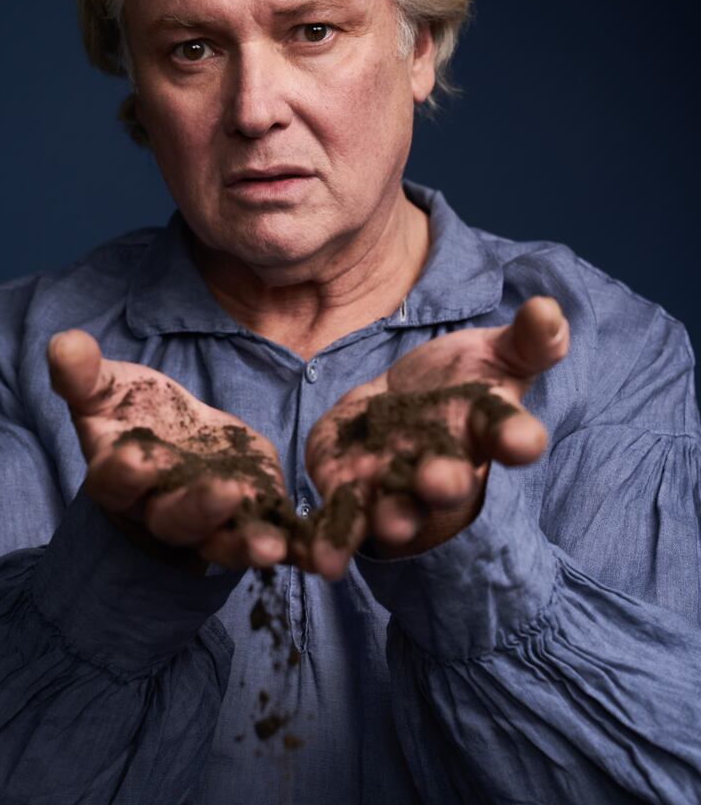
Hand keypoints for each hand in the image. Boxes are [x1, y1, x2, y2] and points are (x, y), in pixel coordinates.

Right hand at [47, 329, 289, 570]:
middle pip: (176, 520)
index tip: (139, 459)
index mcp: (120, 478)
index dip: (127, 474)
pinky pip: (273, 537)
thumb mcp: (106, 389)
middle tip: (224, 493)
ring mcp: (210, 521)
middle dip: (199, 510)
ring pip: (225, 541)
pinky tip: (318, 552)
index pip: (117, 483)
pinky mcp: (252, 516)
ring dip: (248, 544)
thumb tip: (62, 342)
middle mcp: (162, 510)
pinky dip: (295, 547)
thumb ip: (83, 374)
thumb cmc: (131, 414)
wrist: (173, 437)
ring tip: (273, 546)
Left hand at [303, 296, 568, 578]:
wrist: (404, 399)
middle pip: (446, 479)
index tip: (523, 441)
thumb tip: (548, 310)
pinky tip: (317, 557)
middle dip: (442, 482)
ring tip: (384, 530)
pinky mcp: (344, 487)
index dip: (517, 437)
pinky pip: (335, 516)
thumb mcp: (496, 354)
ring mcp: (392, 484)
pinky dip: (325, 538)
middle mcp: (441, 469)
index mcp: (482, 432)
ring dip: (389, 520)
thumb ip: (527, 340)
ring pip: (392, 509)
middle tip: (439, 481)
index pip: (507, 433)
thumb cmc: (461, 381)